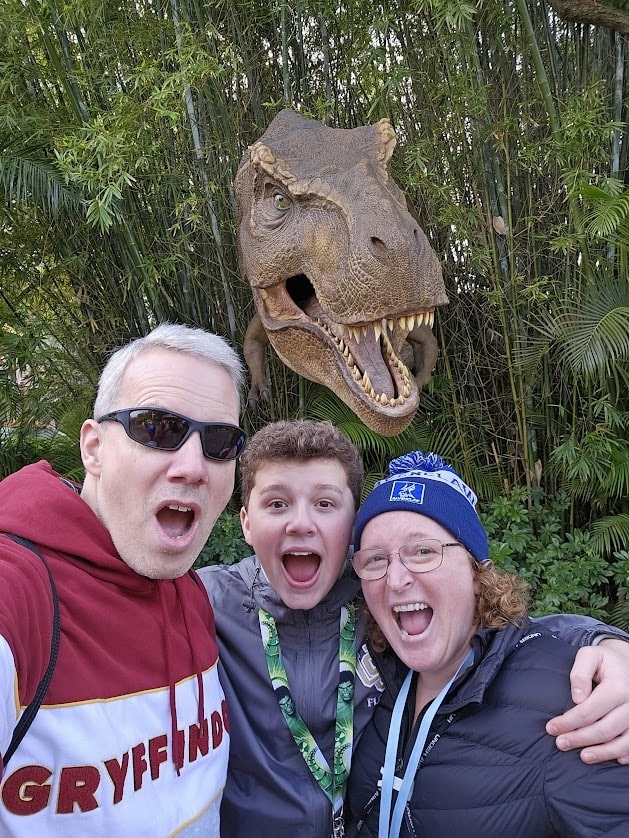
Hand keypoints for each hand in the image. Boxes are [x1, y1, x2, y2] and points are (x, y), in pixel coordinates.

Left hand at [546, 639, 628, 764]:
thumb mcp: (589, 655)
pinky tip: (611, 757)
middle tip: (560, 744)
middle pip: (604, 729)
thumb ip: (580, 673)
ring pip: (623, 742)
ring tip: (583, 756)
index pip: (589, 711)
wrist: (626, 662)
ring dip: (602, 753)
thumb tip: (577, 699)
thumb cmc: (604, 661)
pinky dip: (624, 754)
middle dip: (580, 739)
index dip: (569, 722)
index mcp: (617, 687)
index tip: (551, 728)